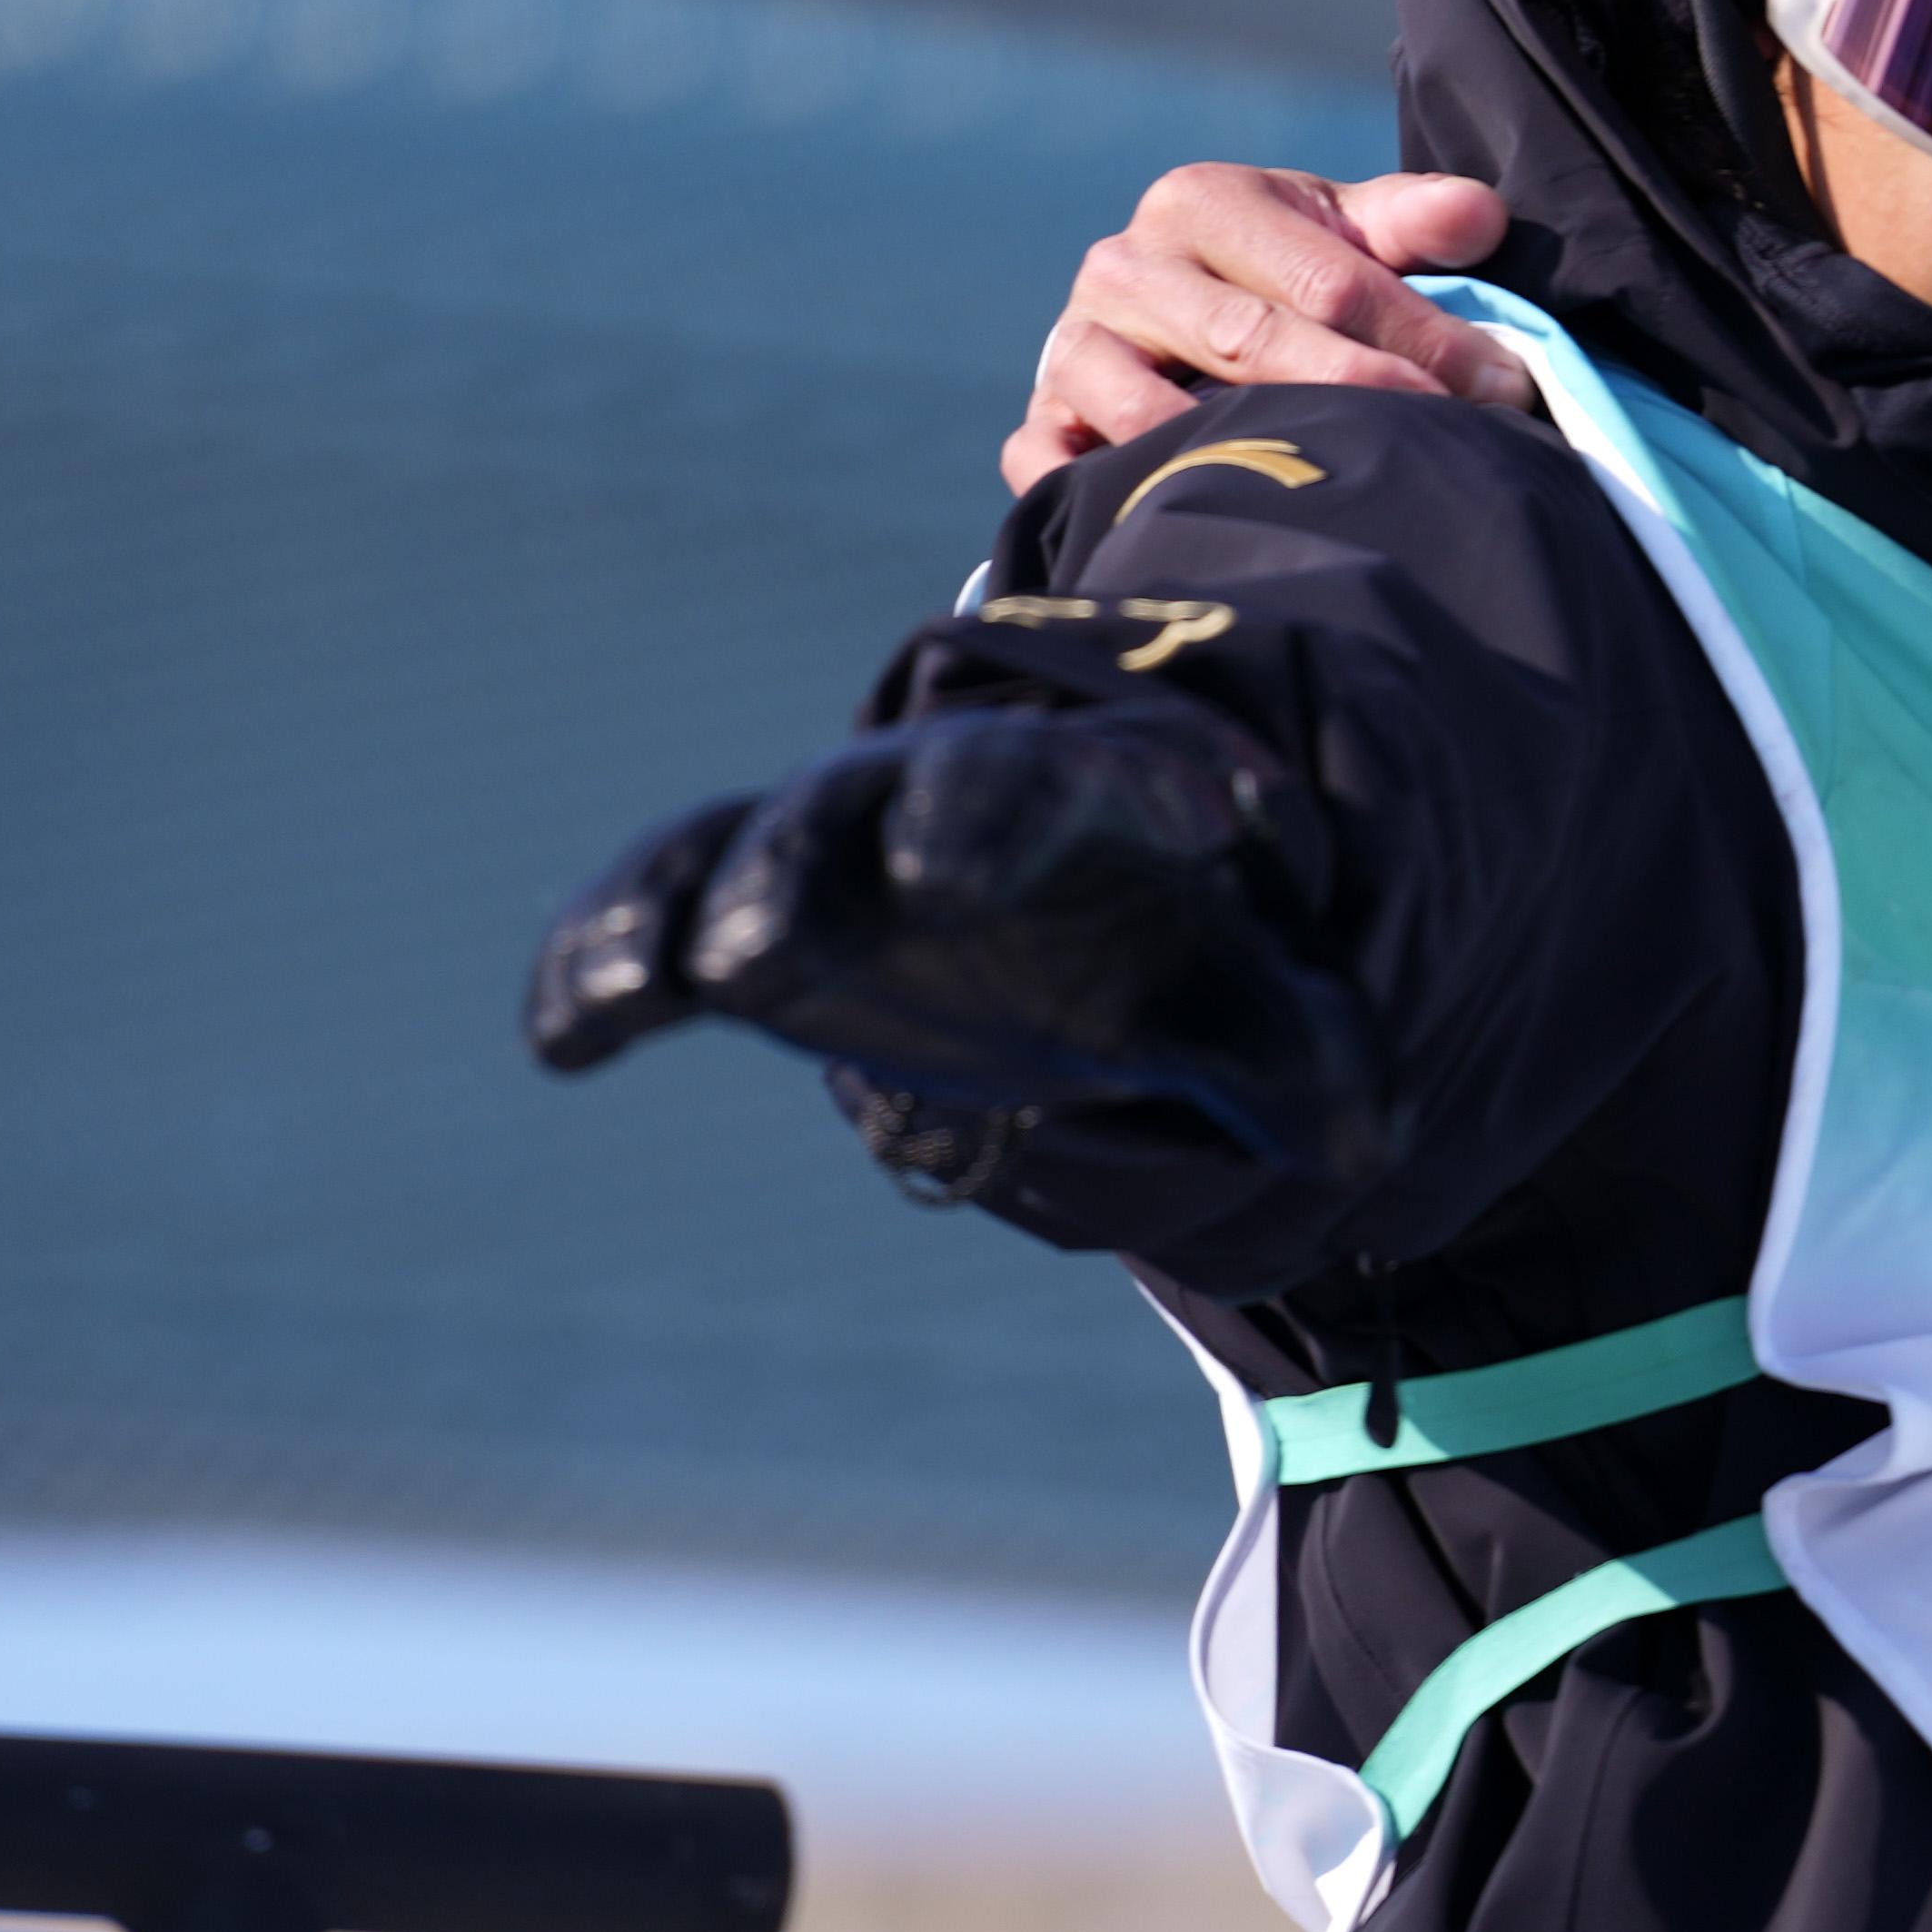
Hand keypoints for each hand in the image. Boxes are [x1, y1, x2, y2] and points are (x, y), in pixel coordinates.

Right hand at [523, 711, 1389, 1182]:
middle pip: (871, 807)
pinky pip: (656, 908)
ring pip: (743, 849)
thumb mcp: (1255, 992)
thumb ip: (1305, 1058)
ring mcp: (832, 848)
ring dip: (691, 907)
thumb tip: (1366, 1139)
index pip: (1043, 792)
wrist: (1078, 885)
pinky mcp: (741, 910)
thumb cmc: (1175, 934)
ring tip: (654, 979)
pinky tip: (565, 1035)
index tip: (952, 862)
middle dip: (820, 858)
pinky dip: (605, 954)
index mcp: (1084, 799)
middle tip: (771, 936)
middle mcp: (939, 804)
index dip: (996, 817)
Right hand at [1009, 166, 1532, 491]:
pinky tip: (1198, 532)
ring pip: (1157, 416)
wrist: (1161, 324)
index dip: (1426, 339)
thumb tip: (1484, 218)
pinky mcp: (1041, 425)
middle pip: (1254, 343)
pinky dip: (1121, 505)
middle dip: (1365, 398)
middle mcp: (1123, 267)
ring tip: (1338, 497)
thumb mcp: (1341, 232)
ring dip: (1246, 461)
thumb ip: (1410, 222)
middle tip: (1457, 443)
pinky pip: (1065, 474)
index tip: (1507, 389)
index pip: (1329, 280)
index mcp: (1199, 203)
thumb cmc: (1278, 278)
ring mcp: (1071, 349)